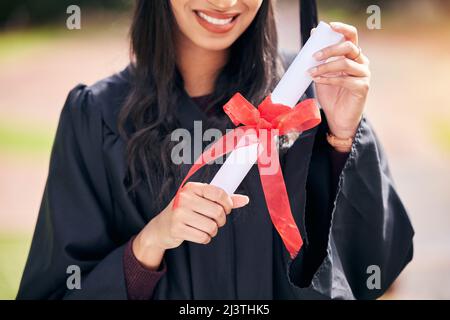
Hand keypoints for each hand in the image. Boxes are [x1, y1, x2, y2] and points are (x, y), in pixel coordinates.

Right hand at [133, 182, 249, 269]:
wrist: (161, 227)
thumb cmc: (185, 212)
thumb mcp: (201, 201)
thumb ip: (223, 200)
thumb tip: (245, 200)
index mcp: (192, 188)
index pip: (219, 193)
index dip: (228, 203)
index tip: (227, 209)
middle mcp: (184, 198)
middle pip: (217, 212)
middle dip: (220, 220)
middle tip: (215, 221)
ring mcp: (179, 213)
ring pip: (211, 226)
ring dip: (213, 231)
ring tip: (205, 228)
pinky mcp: (177, 229)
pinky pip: (203, 237)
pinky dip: (205, 238)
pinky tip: (198, 234)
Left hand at [309, 22, 370, 140]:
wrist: (337, 117)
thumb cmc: (331, 95)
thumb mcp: (323, 73)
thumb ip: (320, 59)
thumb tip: (313, 36)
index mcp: (353, 55)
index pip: (352, 36)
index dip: (342, 29)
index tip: (330, 26)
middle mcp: (361, 62)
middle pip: (349, 47)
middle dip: (330, 49)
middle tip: (314, 56)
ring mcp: (364, 75)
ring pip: (345, 63)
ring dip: (325, 66)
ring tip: (311, 72)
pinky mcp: (362, 88)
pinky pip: (344, 79)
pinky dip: (328, 79)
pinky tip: (318, 79)